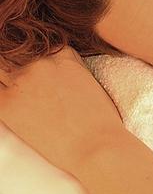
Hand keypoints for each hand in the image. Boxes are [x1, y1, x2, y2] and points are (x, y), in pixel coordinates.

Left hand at [0, 46, 127, 177]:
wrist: (96, 146)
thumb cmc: (101, 121)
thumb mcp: (92, 83)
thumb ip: (72, 70)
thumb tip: (60, 75)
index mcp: (63, 56)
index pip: (39, 47)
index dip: (37, 61)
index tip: (39, 75)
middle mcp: (39, 63)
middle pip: (14, 55)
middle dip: (16, 68)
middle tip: (29, 90)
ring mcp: (21, 82)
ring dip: (6, 81)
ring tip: (23, 100)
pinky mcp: (6, 104)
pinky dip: (3, 99)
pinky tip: (13, 110)